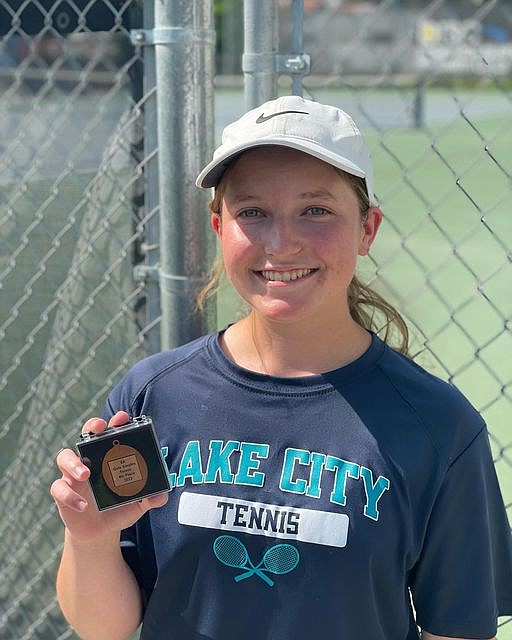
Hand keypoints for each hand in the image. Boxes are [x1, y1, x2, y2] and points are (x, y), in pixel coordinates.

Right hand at [50, 411, 167, 543]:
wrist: (101, 532)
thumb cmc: (119, 508)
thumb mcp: (138, 504)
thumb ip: (151, 499)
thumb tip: (162, 496)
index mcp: (109, 457)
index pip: (111, 433)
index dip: (115, 422)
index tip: (122, 417)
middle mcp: (90, 460)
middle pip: (86, 435)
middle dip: (91, 426)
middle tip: (99, 428)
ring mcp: (74, 475)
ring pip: (64, 457)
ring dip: (73, 463)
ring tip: (86, 474)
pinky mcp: (63, 493)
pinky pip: (59, 489)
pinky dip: (69, 496)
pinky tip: (82, 506)